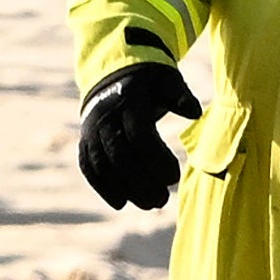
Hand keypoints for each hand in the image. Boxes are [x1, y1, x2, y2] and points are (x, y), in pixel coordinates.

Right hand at [77, 59, 200, 212]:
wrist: (113, 74)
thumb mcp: (167, 80)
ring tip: (149, 205)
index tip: (174, 177)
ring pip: (102, 165)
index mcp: (129, 101)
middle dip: (141, 182)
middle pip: (120, 156)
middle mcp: (105, 117)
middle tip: (163, 200)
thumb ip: (180, 96)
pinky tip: (121, 203)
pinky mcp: (84, 141)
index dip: (156, 160)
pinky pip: (88, 167)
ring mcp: (91, 130)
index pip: (139, 136)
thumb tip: (194, 112)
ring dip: (124, 189)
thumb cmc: (149, 82)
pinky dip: (102, 186)